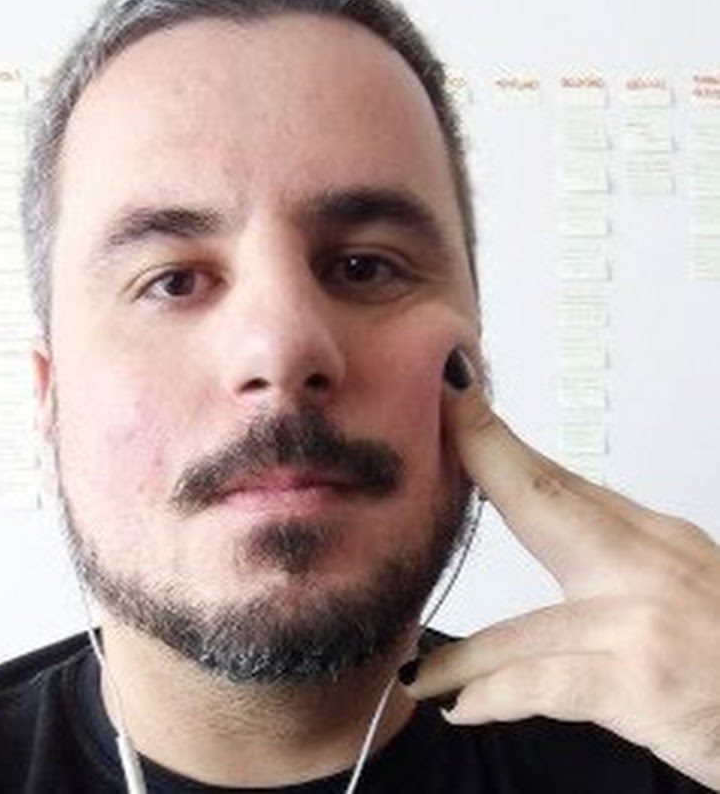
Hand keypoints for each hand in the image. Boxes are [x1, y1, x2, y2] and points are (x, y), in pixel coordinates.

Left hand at [402, 349, 719, 789]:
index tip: (454, 395)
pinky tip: (458, 705)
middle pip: (548, 499)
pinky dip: (492, 695)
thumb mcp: (684, 588)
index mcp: (654, 541)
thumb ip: (615, 557)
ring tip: (416, 672)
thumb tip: (543, 524)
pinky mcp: (642, 682)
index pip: (562, 479)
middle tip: (438, 408)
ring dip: (462, 654)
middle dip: (485, 453)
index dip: (499, 438)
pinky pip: (544, 683)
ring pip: (524, 624)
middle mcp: (649, 566)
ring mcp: (643, 621)